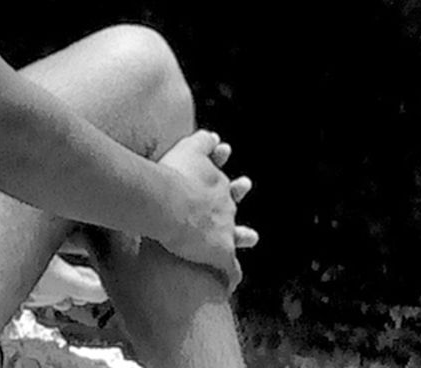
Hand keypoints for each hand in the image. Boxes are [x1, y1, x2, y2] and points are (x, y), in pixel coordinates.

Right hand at [154, 130, 255, 286]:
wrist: (169, 203)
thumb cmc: (173, 174)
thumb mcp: (189, 149)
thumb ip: (202, 142)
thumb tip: (215, 135)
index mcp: (217, 184)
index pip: (224, 184)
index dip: (228, 183)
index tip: (236, 181)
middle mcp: (225, 206)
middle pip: (233, 207)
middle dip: (239, 206)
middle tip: (247, 209)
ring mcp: (225, 231)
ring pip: (237, 238)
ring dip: (243, 239)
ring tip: (251, 239)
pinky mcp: (220, 254)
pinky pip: (230, 270)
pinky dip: (230, 277)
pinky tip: (230, 285)